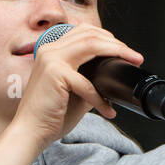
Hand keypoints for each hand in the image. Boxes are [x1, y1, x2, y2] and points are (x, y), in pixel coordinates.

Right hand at [10, 23, 143, 152]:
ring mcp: (51, 59)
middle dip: (117, 43)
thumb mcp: (75, 93)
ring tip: (131, 62)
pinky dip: (100, 98)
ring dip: (116, 52)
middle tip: (135, 56)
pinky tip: (108, 110)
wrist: (30, 132)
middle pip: (90, 33)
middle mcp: (50, 49)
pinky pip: (88, 82)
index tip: (124, 51)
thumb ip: (90, 80)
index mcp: (52, 51)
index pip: (84, 32)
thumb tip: (111, 79)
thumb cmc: (48, 116)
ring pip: (91, 44)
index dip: (107, 38)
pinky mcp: (55, 74)